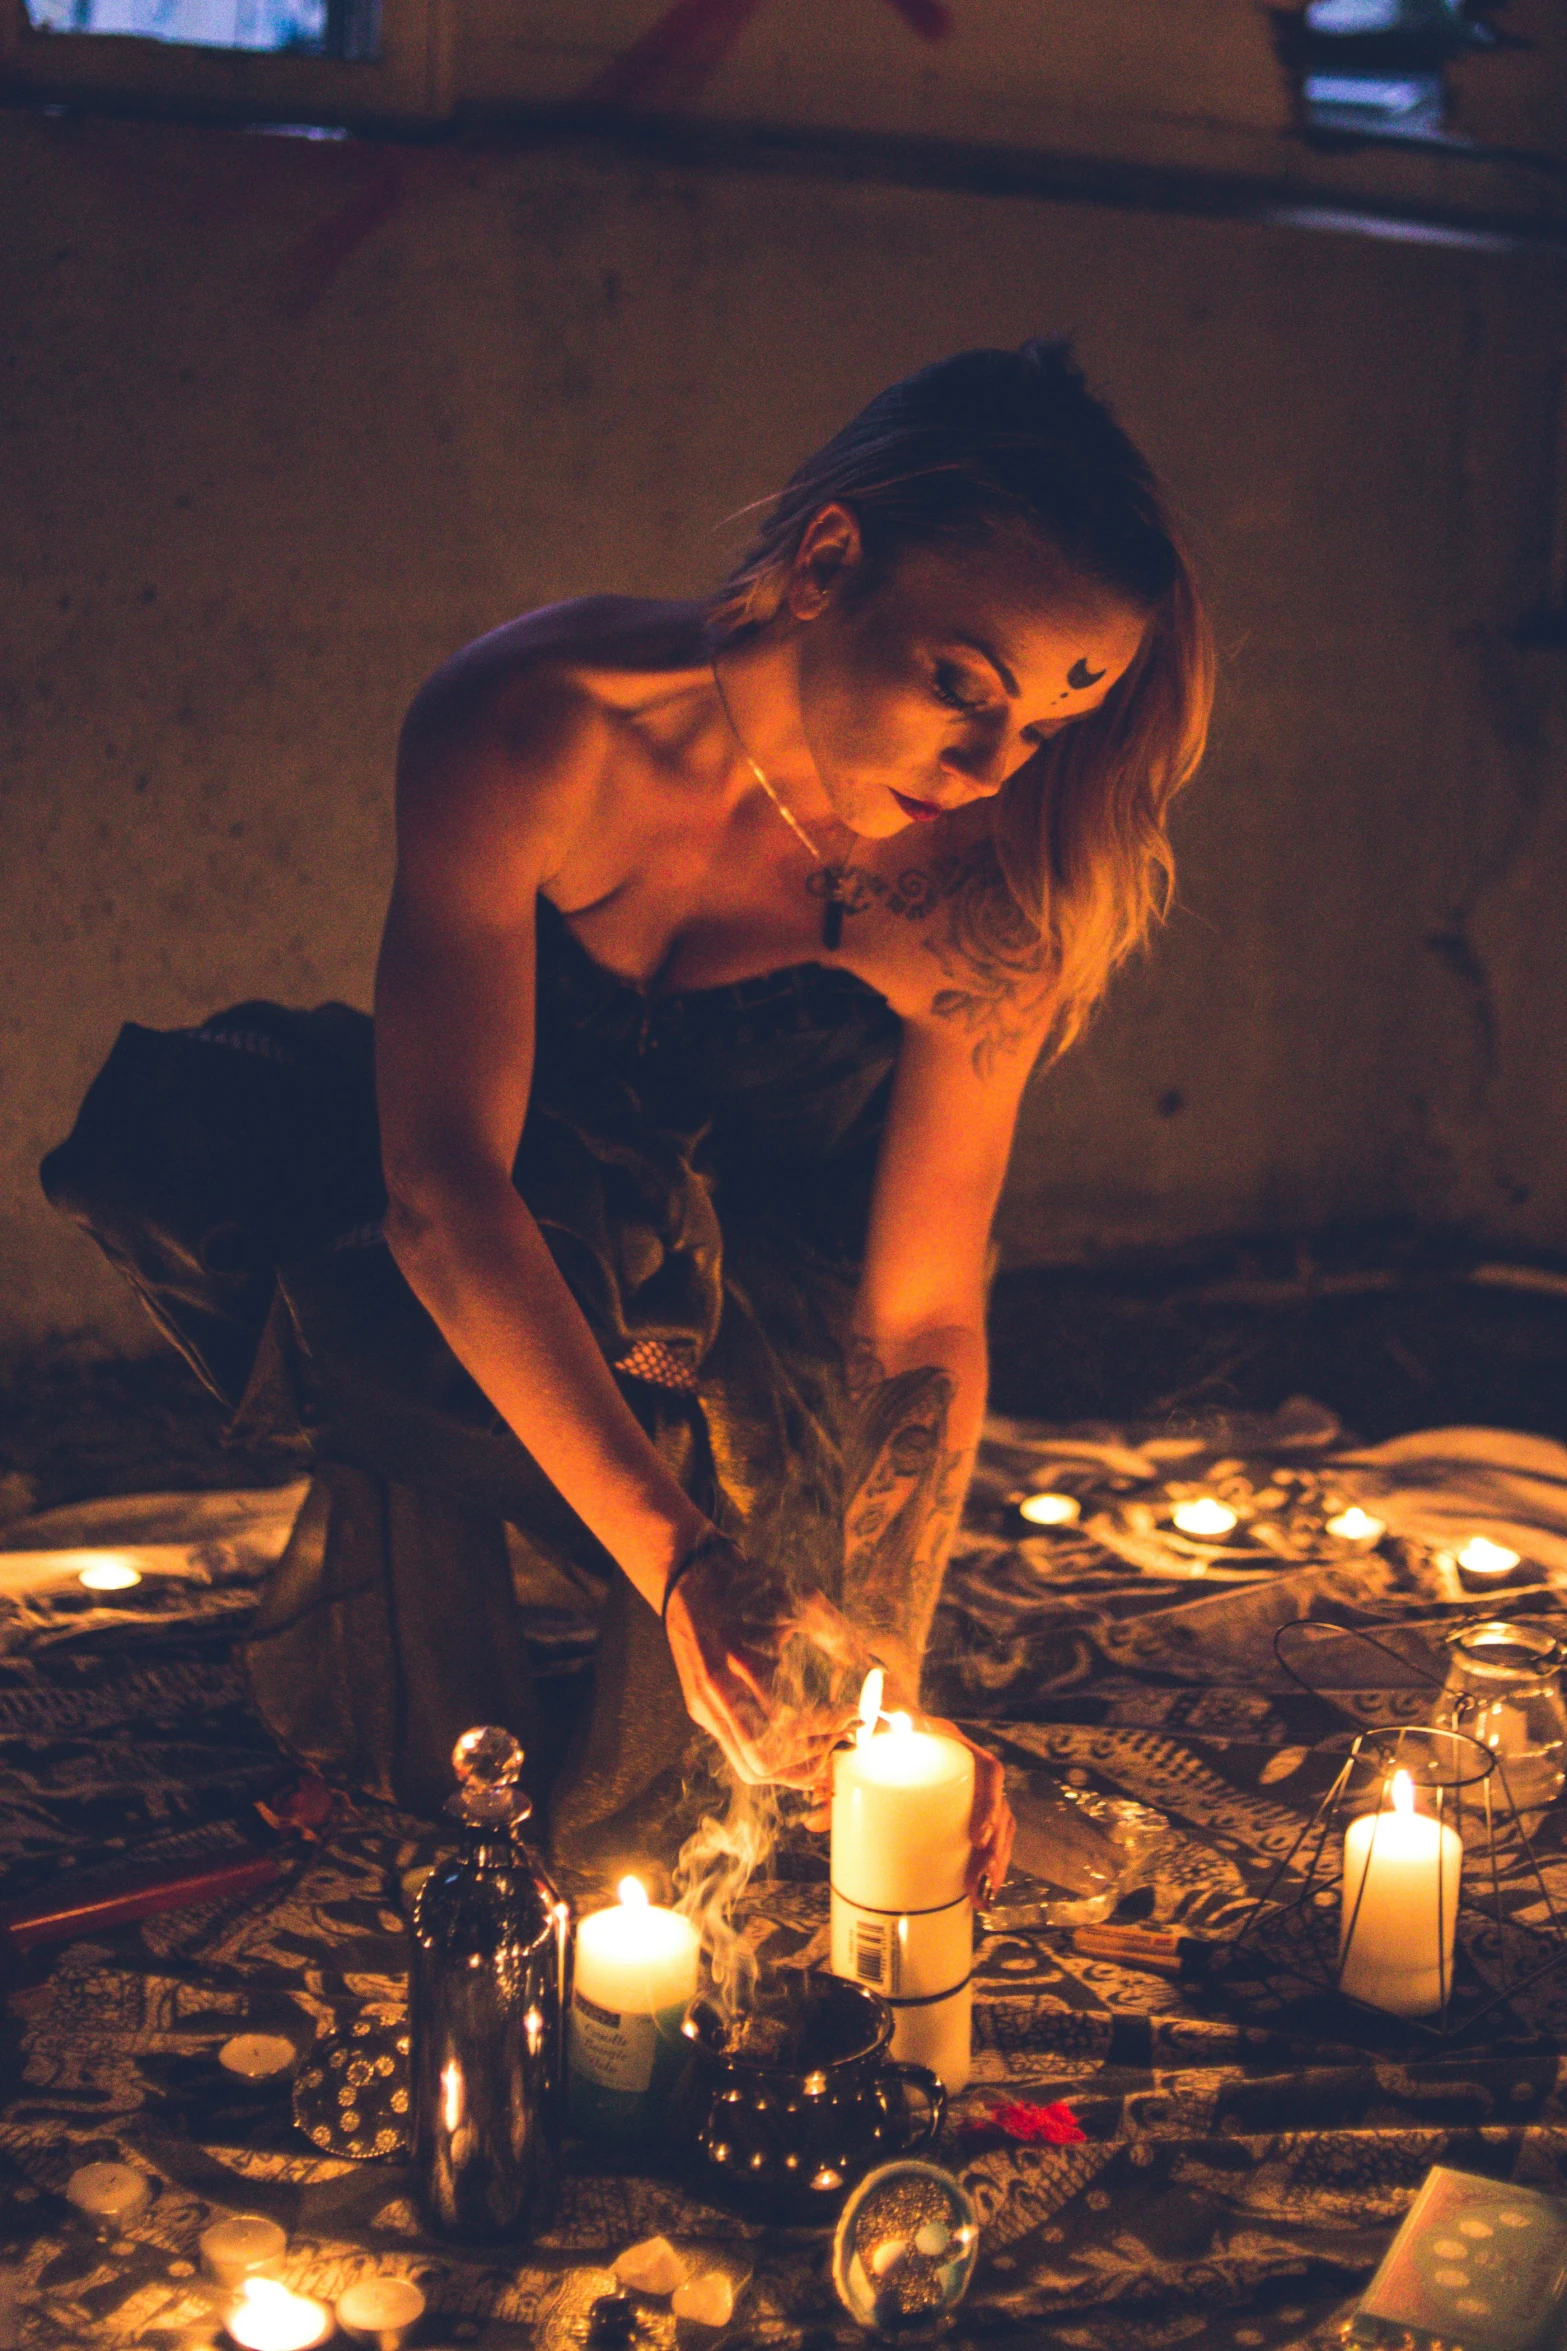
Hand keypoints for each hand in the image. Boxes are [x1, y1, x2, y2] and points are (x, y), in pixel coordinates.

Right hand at [663, 1532, 873, 1786]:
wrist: (690, 1574)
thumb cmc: (748, 1583)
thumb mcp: (800, 1599)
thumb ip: (838, 1637)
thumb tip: (875, 1669)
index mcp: (742, 1665)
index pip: (788, 1726)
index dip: (827, 1729)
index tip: (854, 1717)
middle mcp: (717, 1695)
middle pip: (764, 1763)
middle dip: (809, 1761)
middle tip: (841, 1740)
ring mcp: (703, 1708)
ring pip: (748, 1767)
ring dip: (790, 1769)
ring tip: (823, 1749)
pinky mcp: (699, 1710)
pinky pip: (737, 1751)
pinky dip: (771, 1757)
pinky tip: (797, 1744)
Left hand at [799, 1702, 1012, 1901]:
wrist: (886, 1729)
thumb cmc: (877, 1741)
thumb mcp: (865, 1756)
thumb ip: (841, 1788)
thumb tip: (811, 1823)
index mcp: (950, 1744)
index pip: (986, 1770)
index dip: (988, 1802)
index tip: (977, 1837)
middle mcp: (969, 1762)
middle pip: (999, 1804)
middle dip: (996, 1846)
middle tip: (979, 1878)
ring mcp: (974, 1785)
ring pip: (1003, 1822)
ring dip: (998, 1860)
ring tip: (983, 1894)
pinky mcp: (973, 1805)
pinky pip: (997, 1832)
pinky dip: (995, 1860)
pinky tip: (988, 1889)